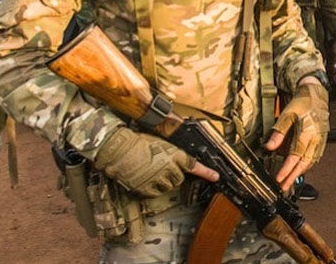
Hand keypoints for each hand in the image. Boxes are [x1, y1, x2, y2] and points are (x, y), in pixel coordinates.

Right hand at [93, 127, 217, 197]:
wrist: (119, 149)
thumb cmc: (138, 141)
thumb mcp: (159, 142)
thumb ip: (170, 152)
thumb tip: (175, 158)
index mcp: (174, 154)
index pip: (194, 165)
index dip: (207, 172)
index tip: (216, 176)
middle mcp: (169, 168)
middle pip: (179, 178)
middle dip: (174, 175)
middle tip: (162, 168)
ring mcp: (158, 179)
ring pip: (168, 186)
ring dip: (163, 182)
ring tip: (151, 171)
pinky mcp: (147, 188)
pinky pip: (155, 192)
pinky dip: (152, 188)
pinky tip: (145, 178)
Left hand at [264, 82, 328, 191]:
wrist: (317, 95)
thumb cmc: (303, 103)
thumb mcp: (286, 115)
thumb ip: (278, 132)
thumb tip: (270, 147)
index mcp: (307, 132)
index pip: (295, 156)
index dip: (287, 169)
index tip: (279, 178)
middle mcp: (316, 139)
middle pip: (304, 163)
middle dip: (293, 177)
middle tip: (284, 187)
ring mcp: (321, 140)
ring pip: (311, 161)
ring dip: (300, 172)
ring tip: (290, 180)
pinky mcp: (322, 140)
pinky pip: (316, 157)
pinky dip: (308, 165)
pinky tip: (301, 168)